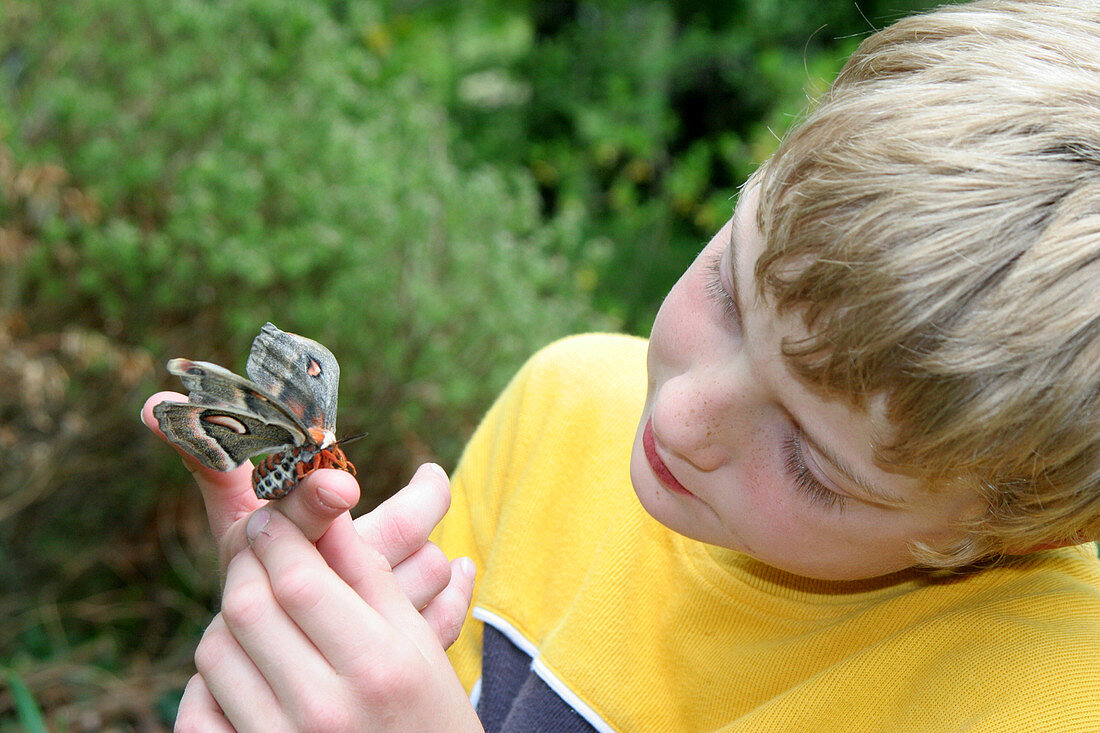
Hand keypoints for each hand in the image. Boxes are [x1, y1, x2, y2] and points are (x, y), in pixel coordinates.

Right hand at [142, 393, 462, 642]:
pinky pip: (450, 615)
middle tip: (427, 481)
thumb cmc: (258, 578)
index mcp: (299, 557)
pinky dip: (456, 591)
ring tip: (418, 539)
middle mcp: (337, 598)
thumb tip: (151, 404)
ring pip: (429, 569)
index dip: (323, 496)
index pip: (316, 513)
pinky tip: (457, 570)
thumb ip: (209, 463)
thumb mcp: (235, 524)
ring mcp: (372, 631)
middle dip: (419, 502)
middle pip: (399, 531)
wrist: (281, 677)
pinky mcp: (404, 657)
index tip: (343, 481)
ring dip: (428, 553)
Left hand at [175, 506, 481, 731]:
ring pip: (214, 650)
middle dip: (246, 563)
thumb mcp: (416, 643)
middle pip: (247, 607)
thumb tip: (327, 507)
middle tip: (258, 547)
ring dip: (228, 618)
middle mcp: (324, 708)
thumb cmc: (425, 713)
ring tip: (259, 611)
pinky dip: (210, 678)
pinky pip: (196, 707)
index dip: (276, 535)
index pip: (299, 579)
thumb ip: (369, 575)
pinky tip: (243, 667)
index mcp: (378, 665)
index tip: (271, 516)